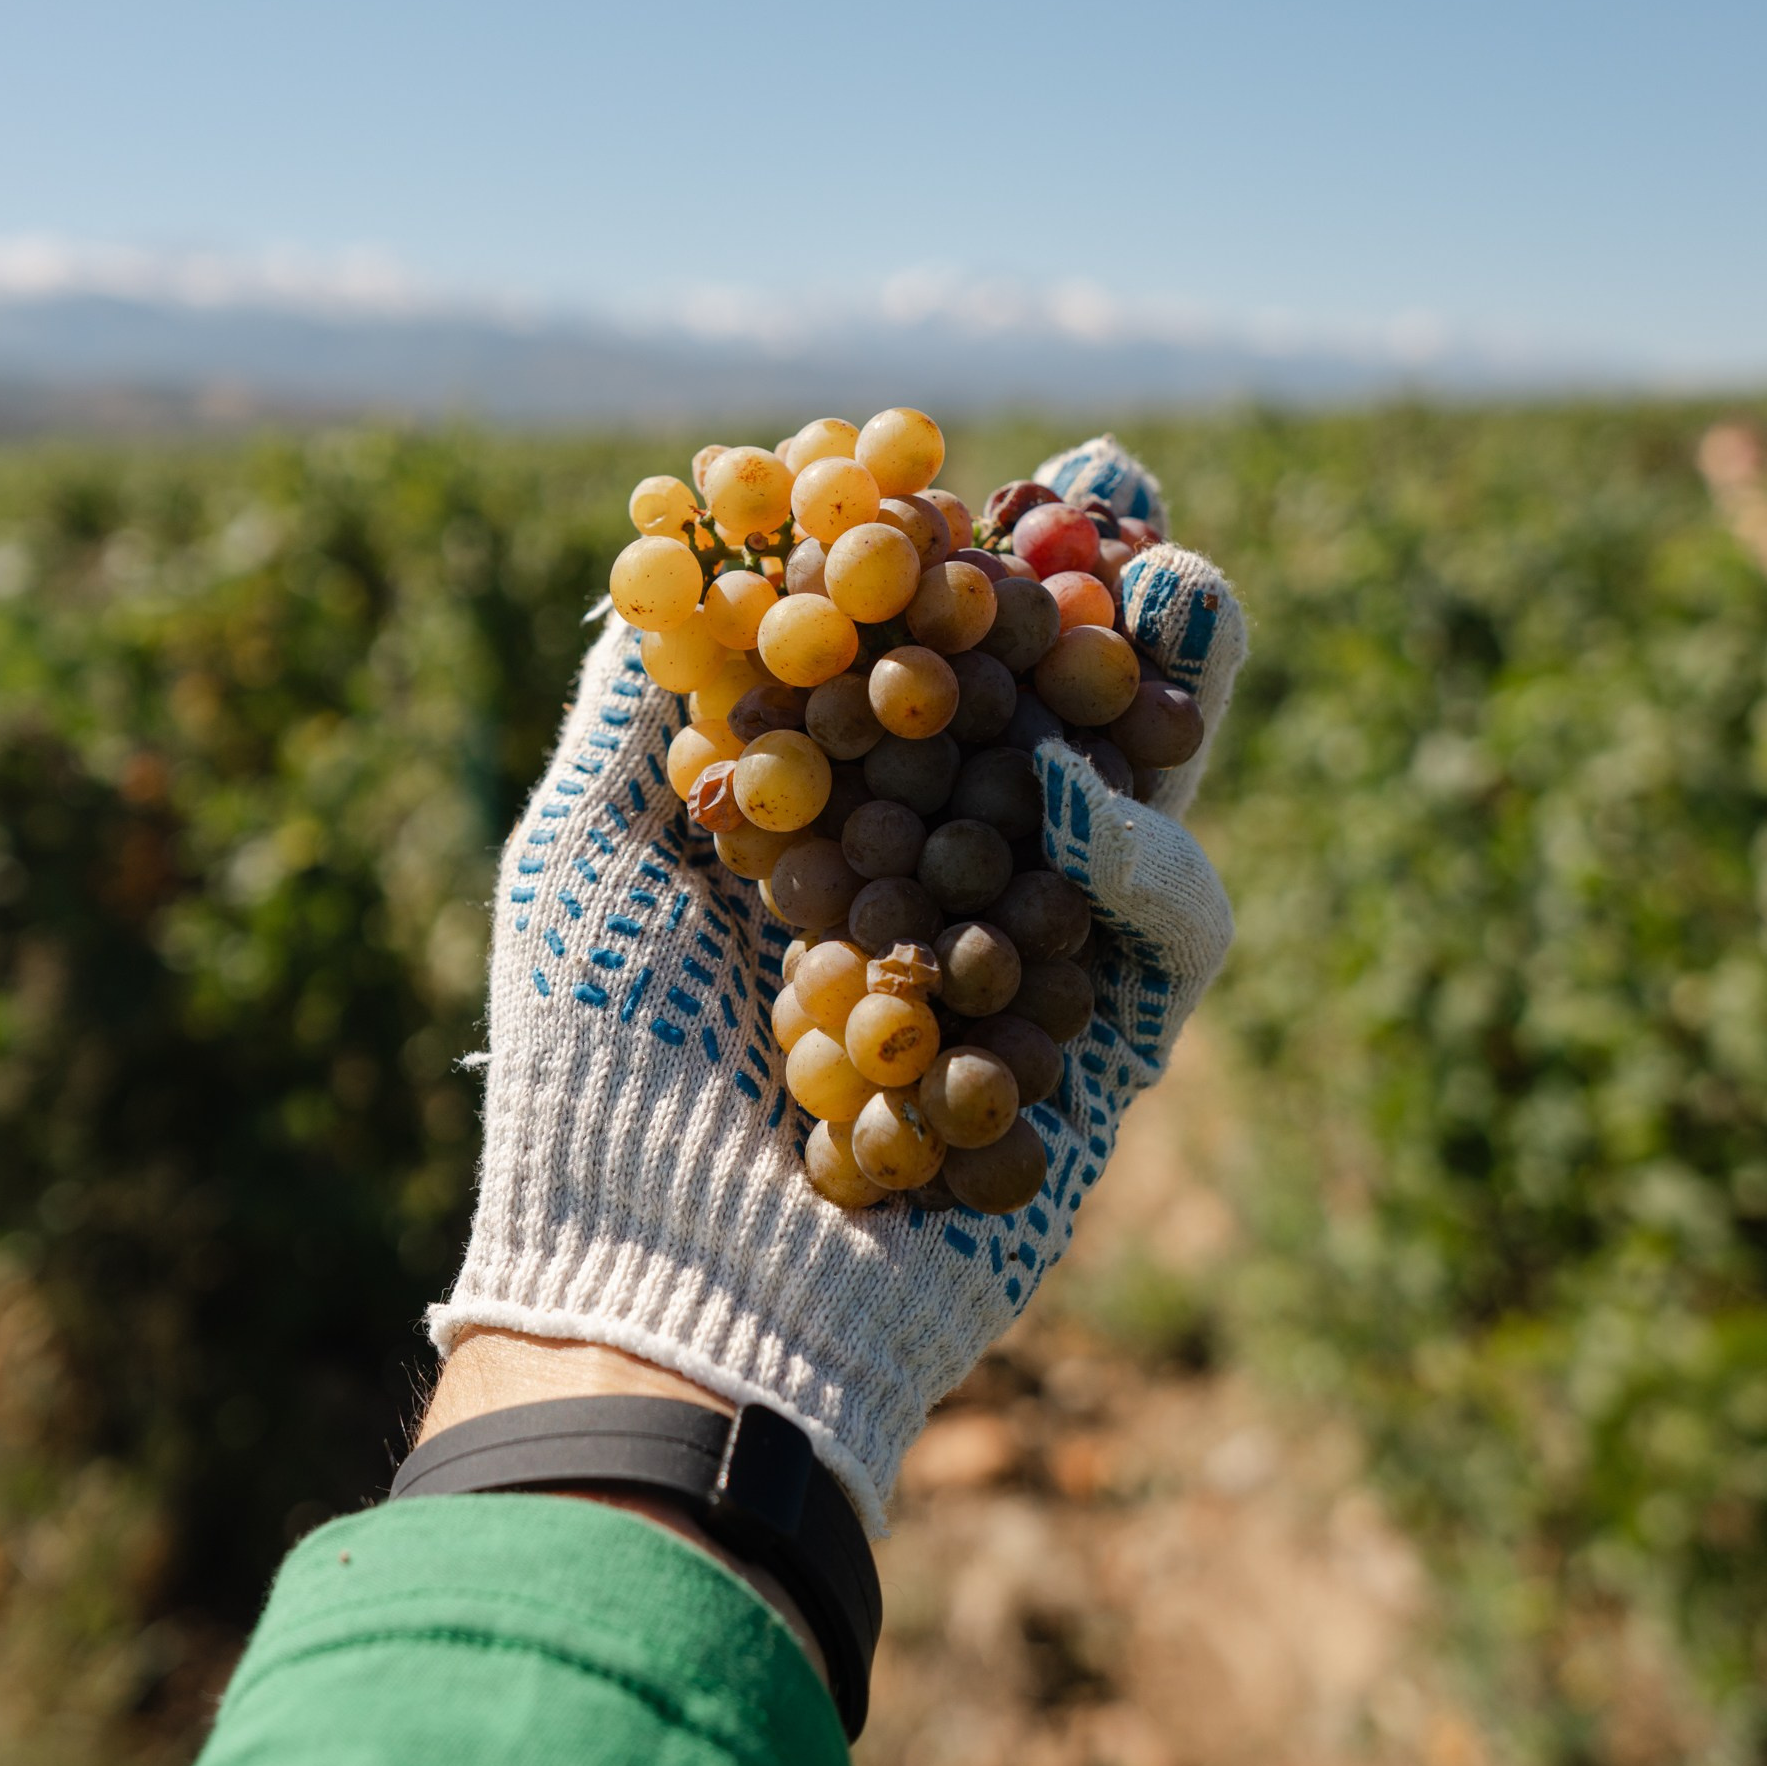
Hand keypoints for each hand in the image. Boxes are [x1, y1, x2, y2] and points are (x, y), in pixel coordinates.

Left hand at [433, 435, 1245, 1529]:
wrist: (667, 1292)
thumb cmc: (596, 1077)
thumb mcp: (583, 857)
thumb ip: (639, 707)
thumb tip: (665, 545)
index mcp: (824, 841)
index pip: (915, 675)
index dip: (949, 576)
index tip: (959, 473)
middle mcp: (933, 892)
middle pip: (1041, 720)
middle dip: (1087, 611)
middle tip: (1125, 502)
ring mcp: (1021, 975)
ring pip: (1130, 812)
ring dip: (1168, 697)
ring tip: (1183, 587)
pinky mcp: (1092, 1065)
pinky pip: (1159, 944)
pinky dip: (1143, 859)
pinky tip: (1090, 791)